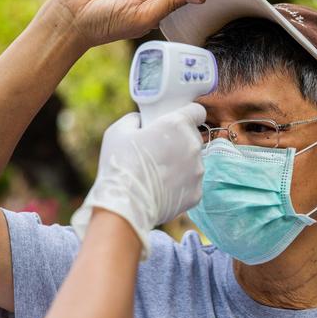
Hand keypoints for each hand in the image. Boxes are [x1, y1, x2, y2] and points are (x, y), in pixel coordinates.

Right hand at [71, 103, 205, 258]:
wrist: (124, 206)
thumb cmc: (120, 164)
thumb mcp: (119, 130)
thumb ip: (136, 120)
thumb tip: (142, 122)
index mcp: (178, 125)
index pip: (197, 111)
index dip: (188, 114)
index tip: (178, 121)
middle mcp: (193, 146)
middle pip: (193, 138)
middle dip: (179, 141)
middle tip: (159, 150)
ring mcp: (198, 171)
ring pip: (193, 162)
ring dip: (181, 164)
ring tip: (157, 174)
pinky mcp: (197, 193)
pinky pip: (191, 183)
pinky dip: (180, 185)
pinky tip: (162, 189)